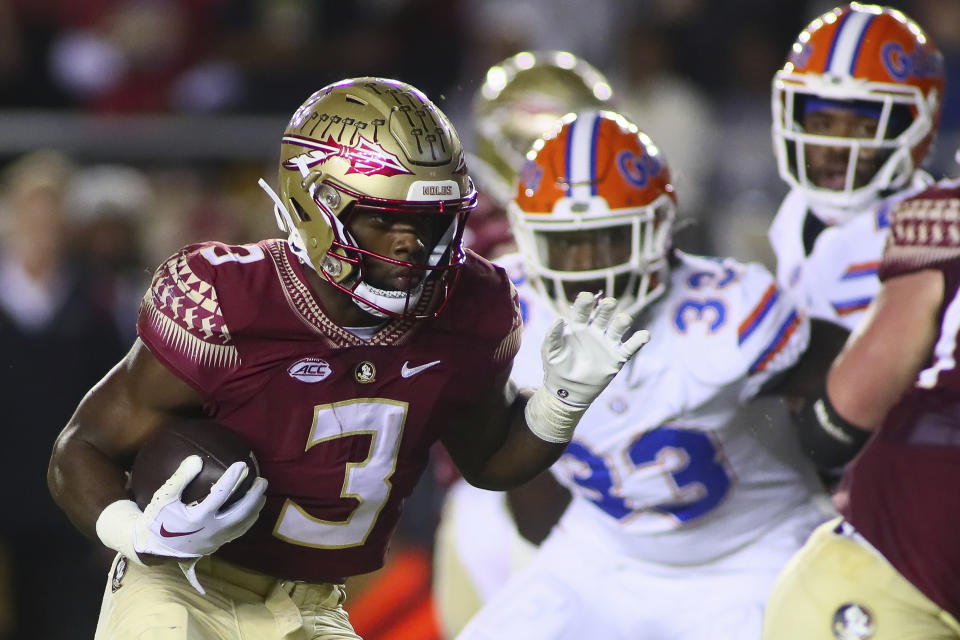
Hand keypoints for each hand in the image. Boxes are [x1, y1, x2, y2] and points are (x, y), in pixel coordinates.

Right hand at [97, 455, 266, 564]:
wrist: (153, 547)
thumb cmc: (158, 520)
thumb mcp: (164, 498)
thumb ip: (179, 479)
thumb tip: (196, 459)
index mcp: (197, 518)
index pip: (220, 495)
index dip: (232, 478)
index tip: (242, 464)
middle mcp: (211, 530)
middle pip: (240, 512)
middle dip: (254, 496)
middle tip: (263, 480)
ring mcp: (216, 539)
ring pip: (243, 524)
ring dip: (255, 508)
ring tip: (263, 493)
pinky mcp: (217, 544)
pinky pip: (239, 532)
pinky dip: (249, 520)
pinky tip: (254, 510)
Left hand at [525, 292, 649, 442]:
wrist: (567, 390)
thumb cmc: (556, 367)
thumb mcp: (550, 351)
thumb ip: (553, 336)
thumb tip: (559, 319)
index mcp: (578, 326)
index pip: (584, 310)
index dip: (586, 302)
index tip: (587, 297)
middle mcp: (595, 330)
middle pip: (604, 313)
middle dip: (607, 307)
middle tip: (609, 303)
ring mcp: (607, 343)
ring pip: (619, 326)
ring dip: (623, 321)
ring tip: (623, 320)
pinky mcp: (617, 357)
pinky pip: (630, 347)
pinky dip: (639, 340)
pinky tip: (644, 335)